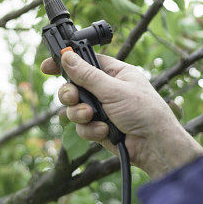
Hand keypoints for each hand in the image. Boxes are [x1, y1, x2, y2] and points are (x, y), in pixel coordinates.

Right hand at [41, 50, 202, 178]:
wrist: (154, 146)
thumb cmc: (145, 112)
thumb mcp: (114, 89)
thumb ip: (87, 75)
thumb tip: (67, 57)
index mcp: (113, 73)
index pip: (84, 62)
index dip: (66, 63)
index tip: (48, 66)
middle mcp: (106, 90)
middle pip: (73, 86)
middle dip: (70, 94)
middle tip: (73, 97)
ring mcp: (101, 109)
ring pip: (74, 108)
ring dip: (79, 113)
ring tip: (91, 116)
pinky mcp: (98, 128)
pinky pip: (82, 127)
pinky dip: (90, 130)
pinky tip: (104, 131)